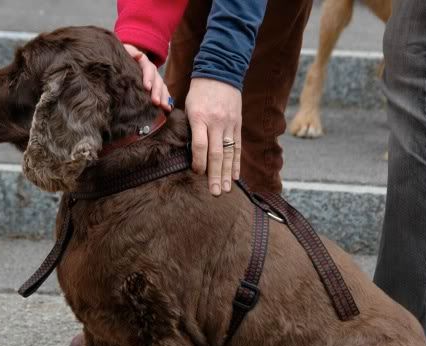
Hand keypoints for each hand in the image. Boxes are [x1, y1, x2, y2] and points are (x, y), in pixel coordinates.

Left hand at [123, 44, 172, 111]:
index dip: (148, 77)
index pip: (148, 68)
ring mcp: (155, 78)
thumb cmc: (121, 57)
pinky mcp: (156, 86)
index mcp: (143, 61)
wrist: (123, 59)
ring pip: (162, 87)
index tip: (147, 87)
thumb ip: (130, 52)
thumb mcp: (124, 52)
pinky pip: (164, 93)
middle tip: (156, 102)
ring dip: (164, 98)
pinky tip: (168, 108)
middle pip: (157, 80)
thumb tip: (138, 54)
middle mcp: (151, 70)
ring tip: (165, 107)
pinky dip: (167, 100)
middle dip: (157, 92)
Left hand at [185, 78, 241, 195]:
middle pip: (216, 153)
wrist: (220, 72)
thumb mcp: (189, 106)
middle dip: (215, 175)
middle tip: (214, 192)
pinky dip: (237, 163)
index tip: (197, 173)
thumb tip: (188, 153)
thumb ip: (189, 128)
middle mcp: (216, 122)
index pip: (200, 145)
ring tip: (226, 189)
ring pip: (229, 153)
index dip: (198, 161)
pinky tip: (236, 176)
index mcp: (200, 117)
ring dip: (228, 173)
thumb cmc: (199, 92)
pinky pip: (237, 147)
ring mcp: (229, 124)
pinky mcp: (237, 125)